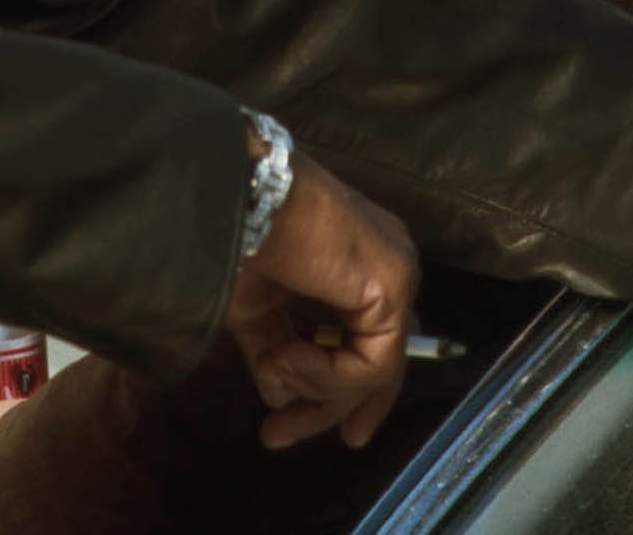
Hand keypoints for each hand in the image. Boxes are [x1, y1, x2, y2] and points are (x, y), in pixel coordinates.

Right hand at [225, 139, 418, 450]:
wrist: (235, 197)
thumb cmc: (238, 234)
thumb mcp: (257, 308)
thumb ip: (278, 352)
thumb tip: (280, 395)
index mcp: (361, 263)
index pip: (371, 339)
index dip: (341, 389)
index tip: (296, 420)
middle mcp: (389, 266)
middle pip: (378, 361)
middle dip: (329, 406)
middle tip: (283, 435)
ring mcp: (397, 273)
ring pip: (375, 370)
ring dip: (315, 389)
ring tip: (270, 370)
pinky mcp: (393, 286)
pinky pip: (371, 364)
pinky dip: (324, 376)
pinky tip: (284, 357)